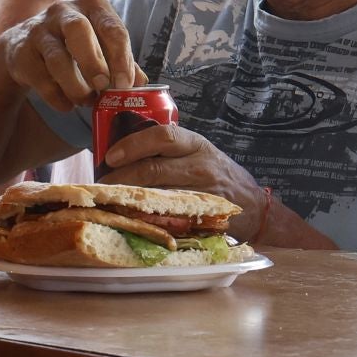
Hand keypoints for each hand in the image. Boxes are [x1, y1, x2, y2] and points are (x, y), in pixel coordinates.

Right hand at [0, 0, 144, 111]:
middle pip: (78, 31)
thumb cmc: (73, 44)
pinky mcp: (21, 52)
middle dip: (93, 62)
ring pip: (57, 58)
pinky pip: (41, 78)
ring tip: (86, 101)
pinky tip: (67, 105)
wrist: (24, 47)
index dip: (121, 58)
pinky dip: (57, 96)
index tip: (126, 85)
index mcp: (91, 5)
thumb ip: (122, 62)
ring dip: (75, 86)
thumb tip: (141, 84)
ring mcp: (39, 30)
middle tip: (104, 87)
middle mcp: (64, 11)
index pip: (111, 27)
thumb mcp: (100, 44)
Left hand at [98, 125, 268, 240]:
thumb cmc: (219, 175)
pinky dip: (145, 218)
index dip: (133, 145)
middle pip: (154, 169)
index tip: (111, 156)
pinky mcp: (200, 218)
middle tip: (102, 185)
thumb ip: (171, 151)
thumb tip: (123, 151)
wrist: (254, 206)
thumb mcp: (200, 153)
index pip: (163, 137)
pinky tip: (130, 219)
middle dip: (122, 177)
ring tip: (108, 200)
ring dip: (128, 199)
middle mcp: (200, 167)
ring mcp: (201, 194)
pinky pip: (167, 219)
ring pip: (157, 196)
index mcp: (196, 145)